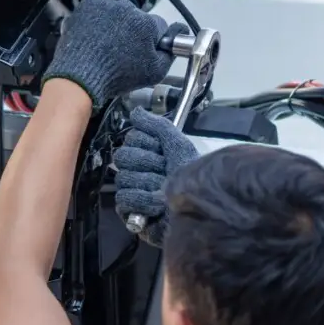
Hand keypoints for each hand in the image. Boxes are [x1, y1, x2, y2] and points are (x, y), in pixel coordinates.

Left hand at [42, 0, 178, 106]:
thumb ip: (170, 53)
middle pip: (137, 19)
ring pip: (116, 14)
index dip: (152, 40)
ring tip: (106, 47)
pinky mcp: (87, 7)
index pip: (159, 26)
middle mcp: (127, 9)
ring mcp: (105, 6)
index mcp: (147, 22)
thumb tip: (174, 39)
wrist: (81, 76)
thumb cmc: (116, 75)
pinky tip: (95, 39)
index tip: (143, 50)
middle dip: (133, 32)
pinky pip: (97, 12)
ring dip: (114, 25)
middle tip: (122, 52)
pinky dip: (96, 22)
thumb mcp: (155, 72)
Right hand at [112, 107, 198, 246]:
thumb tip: (135, 111)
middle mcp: (138, 170)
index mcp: (149, 153)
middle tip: (163, 171)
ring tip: (163, 191)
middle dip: (147, 163)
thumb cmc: (192, 176)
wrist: (200, 207)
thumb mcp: (178, 146)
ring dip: (147, 184)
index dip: (147, 144)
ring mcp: (133, 191)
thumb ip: (157, 126)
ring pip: (123, 178)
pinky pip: (124, 198)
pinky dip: (142, 201)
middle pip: (123, 157)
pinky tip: (156, 206)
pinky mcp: (131, 212)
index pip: (131, 139)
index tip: (162, 151)